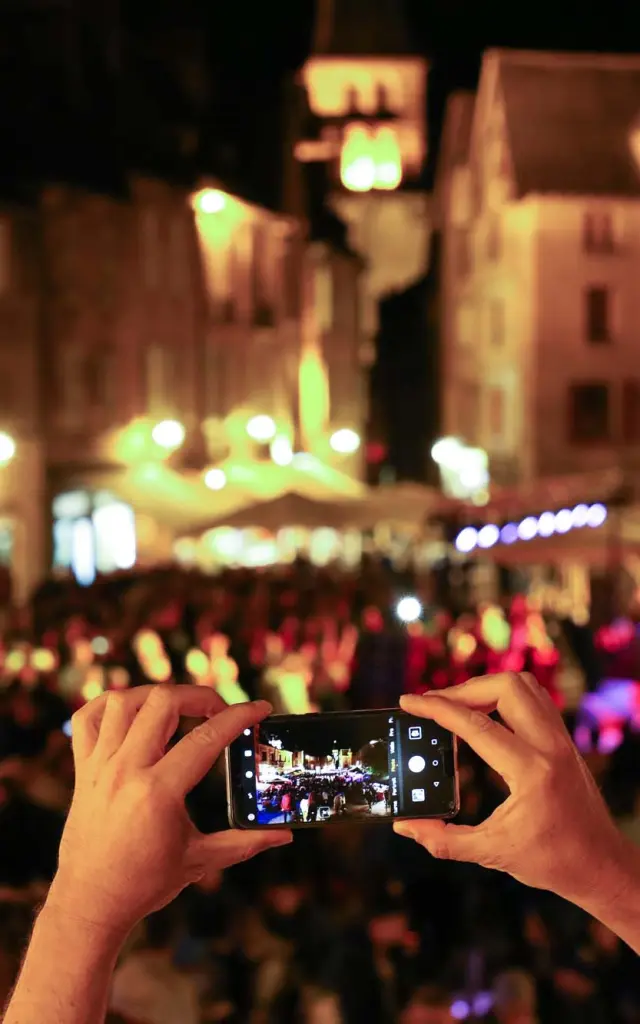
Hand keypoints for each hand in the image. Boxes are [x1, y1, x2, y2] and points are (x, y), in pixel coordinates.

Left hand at [49, 685, 291, 936]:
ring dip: (157, 695)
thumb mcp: (200, 861)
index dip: (239, 717)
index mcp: (158, 792)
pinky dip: (110, 704)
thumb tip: (283, 834)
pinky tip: (133, 711)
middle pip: (163, 703)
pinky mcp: (83, 770)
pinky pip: (88, 719)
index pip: (206, 738)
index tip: (260, 708)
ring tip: (179, 708)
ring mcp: (100, 767)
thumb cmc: (145, 884)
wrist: (91, 903)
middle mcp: (126, 771)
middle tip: (219, 710)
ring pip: (124, 702)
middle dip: (200, 696)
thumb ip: (244, 842)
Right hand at [394, 674, 627, 908]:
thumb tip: (406, 825)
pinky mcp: (564, 740)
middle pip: (504, 687)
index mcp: (532, 772)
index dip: (436, 709)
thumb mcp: (492, 853)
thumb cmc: (553, 862)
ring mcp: (561, 740)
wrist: (601, 866)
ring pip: (522, 685)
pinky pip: (535, 698)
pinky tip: (486, 714)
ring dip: (485, 687)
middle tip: (433, 705)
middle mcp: (550, 746)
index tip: (410, 702)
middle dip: (462, 689)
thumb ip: (444, 841)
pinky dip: (505, 696)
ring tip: (457, 706)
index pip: (476, 725)